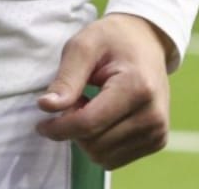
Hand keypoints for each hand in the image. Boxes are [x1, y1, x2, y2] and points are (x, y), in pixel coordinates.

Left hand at [35, 13, 171, 169]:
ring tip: (88, 103)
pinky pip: (115, 158)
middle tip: (72, 99)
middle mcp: (152, 116)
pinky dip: (99, 141)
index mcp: (136, 87)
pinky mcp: (157, 141)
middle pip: (95, 143)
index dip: (60, 127)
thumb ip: (66, 78)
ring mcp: (157, 132)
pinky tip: (100, 116)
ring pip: (103, 156)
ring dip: (85, 136)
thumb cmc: (112, 39)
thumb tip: (46, 106)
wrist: (147, 41)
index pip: (90, 123)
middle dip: (73, 127)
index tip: (41, 123)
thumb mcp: (84, 45)